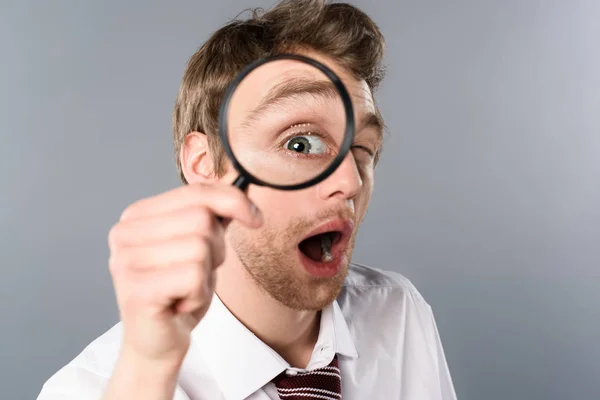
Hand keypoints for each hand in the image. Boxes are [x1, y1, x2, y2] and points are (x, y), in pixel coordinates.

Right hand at [107, 182, 262, 365]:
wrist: (159, 341)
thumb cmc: (179, 291)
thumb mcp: (201, 245)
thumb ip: (214, 216)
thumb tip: (243, 194)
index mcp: (138, 215)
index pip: (196, 192)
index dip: (234, 201)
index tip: (255, 218)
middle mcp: (125, 233)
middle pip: (202, 218)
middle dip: (216, 249)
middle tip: (198, 273)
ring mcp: (126, 260)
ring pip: (200, 247)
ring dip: (206, 275)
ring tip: (186, 289)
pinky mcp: (136, 288)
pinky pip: (193, 276)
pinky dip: (199, 294)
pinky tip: (181, 303)